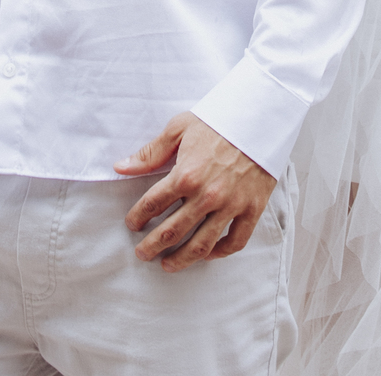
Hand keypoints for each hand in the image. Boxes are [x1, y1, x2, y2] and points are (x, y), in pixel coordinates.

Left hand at [114, 113, 275, 270]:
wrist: (260, 116)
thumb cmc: (217, 120)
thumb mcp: (179, 128)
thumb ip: (150, 152)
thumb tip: (121, 167)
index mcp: (186, 174)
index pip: (153, 205)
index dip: (137, 217)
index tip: (131, 224)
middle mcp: (207, 195)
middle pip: (172, 232)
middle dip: (152, 246)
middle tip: (141, 253)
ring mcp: (231, 205)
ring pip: (202, 245)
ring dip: (181, 259)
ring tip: (167, 265)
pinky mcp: (252, 209)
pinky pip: (235, 242)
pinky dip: (220, 253)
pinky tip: (207, 254)